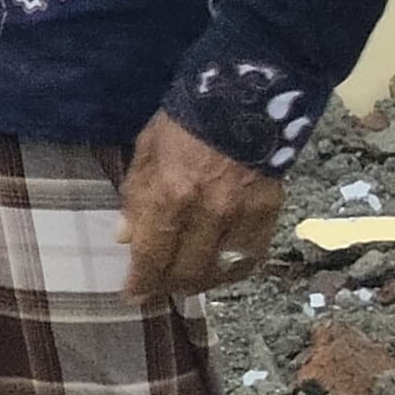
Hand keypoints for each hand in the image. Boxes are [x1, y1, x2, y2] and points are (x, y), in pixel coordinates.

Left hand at [119, 110, 283, 303]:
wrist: (242, 99)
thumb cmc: (184, 122)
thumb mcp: (146, 151)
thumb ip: (136, 197)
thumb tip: (126, 238)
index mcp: (170, 194)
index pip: (153, 254)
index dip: (142, 280)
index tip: (133, 294)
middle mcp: (208, 212)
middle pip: (187, 271)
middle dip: (169, 286)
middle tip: (158, 289)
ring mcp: (242, 216)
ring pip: (220, 270)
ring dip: (201, 282)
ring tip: (186, 281)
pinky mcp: (268, 214)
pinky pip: (250, 257)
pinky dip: (232, 268)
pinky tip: (220, 267)